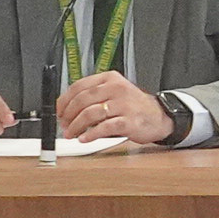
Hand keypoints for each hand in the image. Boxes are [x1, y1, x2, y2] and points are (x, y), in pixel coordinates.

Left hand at [58, 70, 172, 145]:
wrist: (159, 116)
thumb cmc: (133, 106)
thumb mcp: (115, 92)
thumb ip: (94, 96)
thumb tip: (67, 109)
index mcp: (110, 79)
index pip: (79, 86)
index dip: (64, 100)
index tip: (59, 111)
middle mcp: (116, 89)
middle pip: (82, 100)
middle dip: (68, 115)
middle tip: (64, 125)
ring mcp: (123, 104)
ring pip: (89, 114)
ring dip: (76, 126)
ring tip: (71, 134)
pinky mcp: (128, 121)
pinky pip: (103, 128)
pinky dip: (90, 135)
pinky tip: (85, 139)